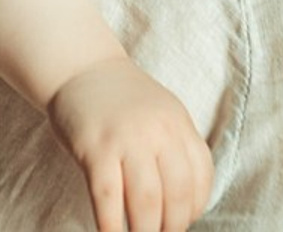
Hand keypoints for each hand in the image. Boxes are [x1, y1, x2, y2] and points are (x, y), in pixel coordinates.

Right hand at [48, 56, 212, 231]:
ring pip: (145, 202)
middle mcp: (156, 130)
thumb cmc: (122, 99)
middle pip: (177, 195)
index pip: (201, 176)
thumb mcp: (160, 113)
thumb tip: (185, 207)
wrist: (80, 66)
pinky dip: (111, 225)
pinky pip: (107, 197)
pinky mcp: (95, 148)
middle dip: (172, 227)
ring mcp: (124, 138)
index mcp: (177, 122)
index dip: (196, 207)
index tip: (183, 220)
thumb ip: (176, 148)